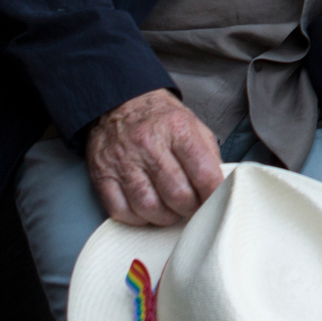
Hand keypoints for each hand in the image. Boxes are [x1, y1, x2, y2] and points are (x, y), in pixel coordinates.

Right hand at [85, 89, 224, 226]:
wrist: (120, 102)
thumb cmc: (160, 118)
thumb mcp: (192, 124)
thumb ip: (208, 155)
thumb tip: (219, 187)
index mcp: (178, 129)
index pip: (204, 173)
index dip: (214, 195)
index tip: (215, 202)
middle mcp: (149, 144)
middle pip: (178, 195)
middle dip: (191, 209)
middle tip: (193, 207)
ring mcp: (123, 161)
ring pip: (150, 207)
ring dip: (166, 217)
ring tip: (172, 210)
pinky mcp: (102, 175)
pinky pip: (121, 211)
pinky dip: (137, 218)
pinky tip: (147, 210)